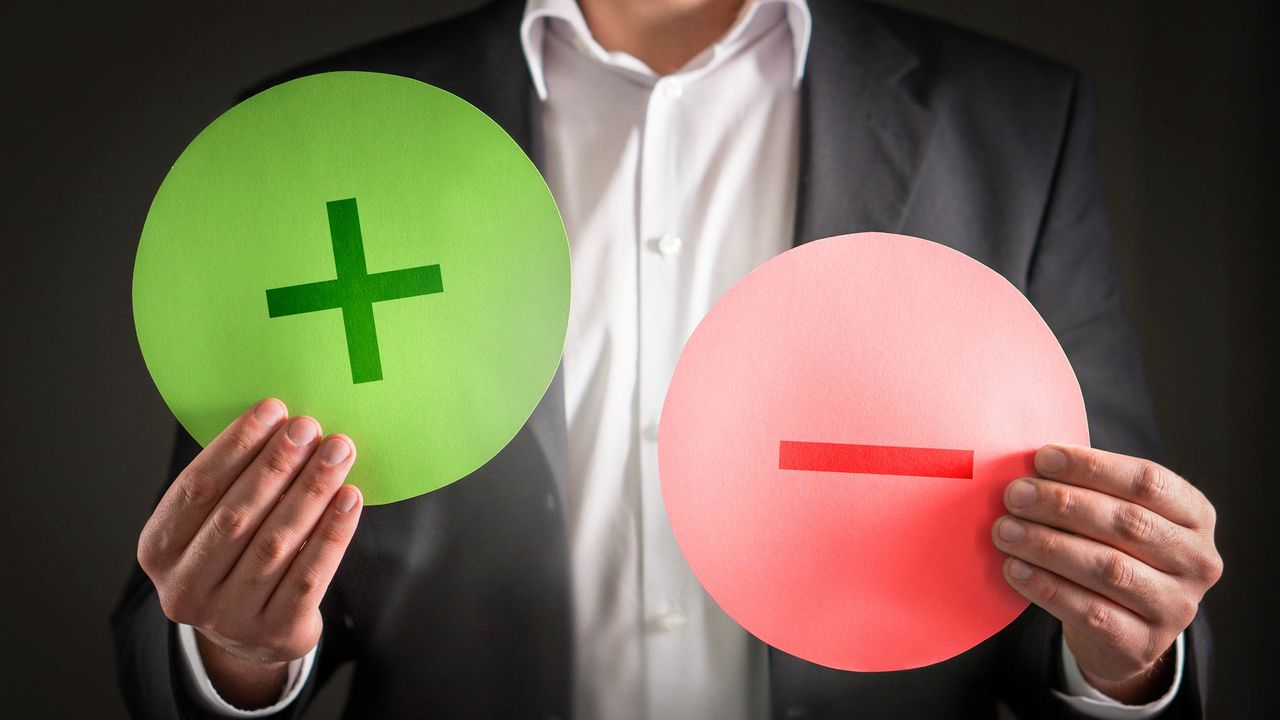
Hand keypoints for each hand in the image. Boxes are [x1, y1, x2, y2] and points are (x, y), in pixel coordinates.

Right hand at [137, 398, 362, 707]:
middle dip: (277, 465)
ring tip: (338, 452)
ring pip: (276, 543)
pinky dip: (332, 533)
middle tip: (310, 427)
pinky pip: (309, 576)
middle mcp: (184, 589)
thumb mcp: (212, 525)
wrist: (251, 634)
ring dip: (311, 491)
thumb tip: (282, 421)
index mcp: (158, 550)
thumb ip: (233, 482)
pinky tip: (350, 498)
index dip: (236, 446)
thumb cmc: (234, 555)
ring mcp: (228, 619)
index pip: (196, 488)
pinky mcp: (276, 635)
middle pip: (237, 516)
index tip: (273, 409)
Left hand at [991, 445, 1221, 702]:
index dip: (1093, 467)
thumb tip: (1031, 467)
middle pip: (1128, 523)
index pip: (1148, 481)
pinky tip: (1015, 569)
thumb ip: (1088, 490)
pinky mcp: (1144, 643)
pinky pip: (1091, 612)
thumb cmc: (1113, 553)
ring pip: (1109, 568)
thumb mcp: (1115, 517)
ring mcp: (1176, 606)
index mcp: (1195, 516)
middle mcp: (1197, 561)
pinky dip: (1047, 587)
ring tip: (1005, 531)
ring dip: (1048, 545)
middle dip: (1063, 504)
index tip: (1042, 458)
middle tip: (1015, 495)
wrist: (1123, 632)